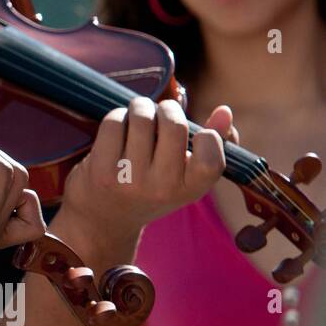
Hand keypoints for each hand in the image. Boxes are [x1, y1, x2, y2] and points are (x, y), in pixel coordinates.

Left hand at [59, 97, 229, 247]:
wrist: (104, 218)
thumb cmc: (152, 188)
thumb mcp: (186, 176)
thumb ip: (214, 145)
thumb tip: (224, 110)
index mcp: (190, 190)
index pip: (211, 157)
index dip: (208, 135)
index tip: (198, 133)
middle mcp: (161, 187)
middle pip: (173, 125)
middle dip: (167, 108)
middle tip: (161, 111)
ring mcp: (129, 179)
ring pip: (141, 118)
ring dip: (140, 107)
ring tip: (140, 114)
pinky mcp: (101, 169)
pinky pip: (113, 122)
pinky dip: (118, 116)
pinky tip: (120, 126)